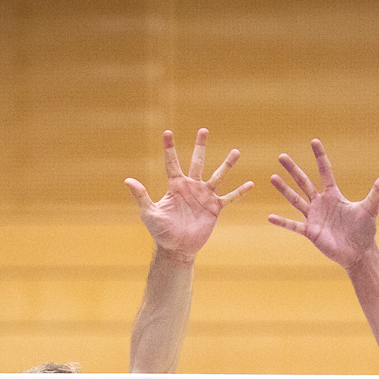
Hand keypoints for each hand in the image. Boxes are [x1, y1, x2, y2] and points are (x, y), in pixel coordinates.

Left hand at [128, 128, 251, 259]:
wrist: (176, 248)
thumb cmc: (160, 231)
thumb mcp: (149, 213)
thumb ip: (141, 196)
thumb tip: (128, 180)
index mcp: (175, 185)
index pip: (172, 162)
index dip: (169, 147)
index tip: (167, 132)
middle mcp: (191, 187)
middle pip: (197, 161)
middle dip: (200, 146)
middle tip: (204, 130)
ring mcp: (204, 196)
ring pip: (218, 175)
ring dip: (227, 164)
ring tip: (236, 151)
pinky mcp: (214, 208)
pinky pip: (229, 198)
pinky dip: (239, 192)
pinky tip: (250, 184)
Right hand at [267, 140, 378, 269]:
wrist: (359, 253)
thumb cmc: (365, 231)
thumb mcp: (371, 208)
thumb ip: (377, 190)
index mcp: (334, 195)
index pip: (326, 171)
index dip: (320, 156)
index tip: (314, 141)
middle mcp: (321, 203)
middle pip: (304, 182)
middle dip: (293, 169)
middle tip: (281, 156)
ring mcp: (314, 217)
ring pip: (296, 200)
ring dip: (284, 190)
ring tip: (272, 177)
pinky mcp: (311, 232)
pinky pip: (294, 226)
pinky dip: (282, 222)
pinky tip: (270, 217)